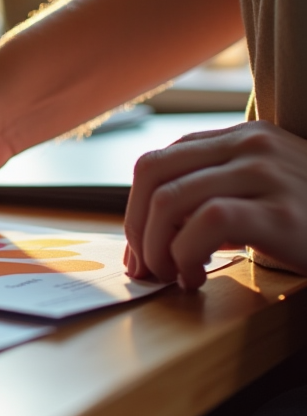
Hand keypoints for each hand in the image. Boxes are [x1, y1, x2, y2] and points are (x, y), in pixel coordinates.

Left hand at [124, 120, 306, 288]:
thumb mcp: (265, 195)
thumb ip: (216, 195)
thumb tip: (151, 232)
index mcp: (246, 137)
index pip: (160, 160)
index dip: (134, 207)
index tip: (138, 249)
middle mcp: (253, 146)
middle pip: (152, 173)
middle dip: (134, 225)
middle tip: (145, 267)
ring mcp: (268, 175)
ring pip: (169, 199)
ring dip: (155, 247)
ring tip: (172, 276)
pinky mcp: (281, 212)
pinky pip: (203, 224)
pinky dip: (183, 255)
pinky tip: (196, 277)